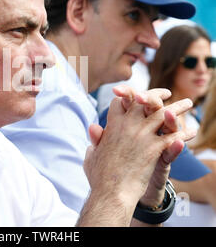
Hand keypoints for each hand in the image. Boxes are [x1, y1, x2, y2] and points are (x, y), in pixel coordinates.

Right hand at [83, 95, 195, 225]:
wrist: (111, 191)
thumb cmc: (100, 176)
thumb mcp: (92, 154)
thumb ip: (95, 139)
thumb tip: (93, 128)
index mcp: (112, 125)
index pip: (121, 102)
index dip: (128, 97)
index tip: (136, 98)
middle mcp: (127, 125)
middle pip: (143, 101)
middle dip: (155, 94)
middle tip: (165, 93)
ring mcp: (141, 135)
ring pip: (163, 114)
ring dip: (177, 107)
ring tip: (187, 103)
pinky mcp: (154, 148)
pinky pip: (173, 136)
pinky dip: (183, 133)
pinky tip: (191, 132)